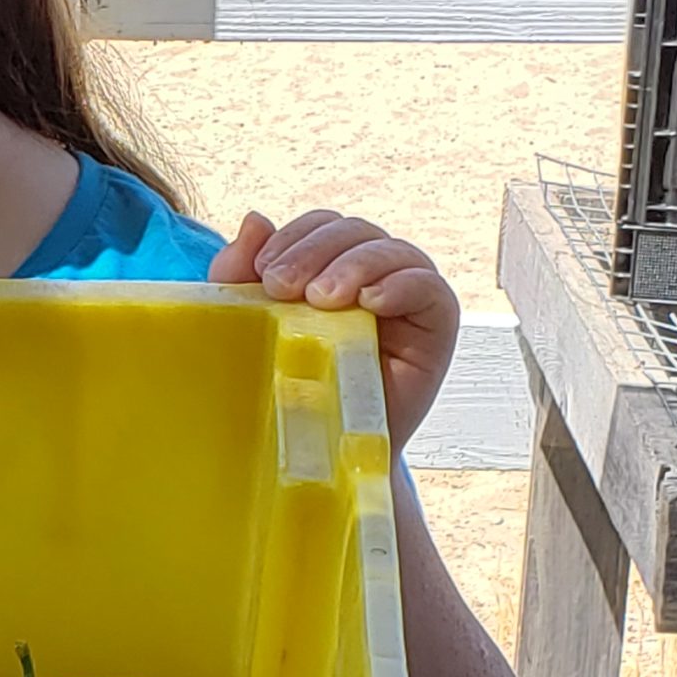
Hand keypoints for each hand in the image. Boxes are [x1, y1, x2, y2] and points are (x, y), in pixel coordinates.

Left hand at [210, 209, 458, 453]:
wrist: (318, 457)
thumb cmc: (285, 390)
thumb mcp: (251, 327)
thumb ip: (242, 274)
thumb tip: (255, 219)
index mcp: (329, 267)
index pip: (321, 227)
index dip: (294, 237)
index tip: (262, 273)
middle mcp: (371, 275)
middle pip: (354, 231)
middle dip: (314, 250)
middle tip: (281, 286)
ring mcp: (405, 298)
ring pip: (391, 251)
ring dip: (353, 265)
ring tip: (321, 299)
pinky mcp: (434, 327)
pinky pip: (430, 288)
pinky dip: (402, 285)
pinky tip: (371, 302)